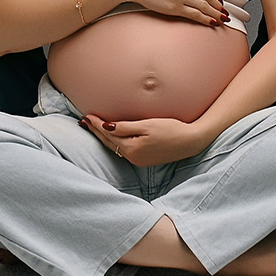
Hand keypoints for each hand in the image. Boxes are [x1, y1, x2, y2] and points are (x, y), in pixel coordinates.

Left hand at [81, 115, 209, 166]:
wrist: (190, 141)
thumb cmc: (171, 129)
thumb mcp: (147, 125)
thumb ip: (125, 127)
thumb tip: (106, 127)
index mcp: (131, 149)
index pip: (108, 134)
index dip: (96, 124)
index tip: (86, 115)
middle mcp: (133, 157)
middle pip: (109, 143)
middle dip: (96, 131)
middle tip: (84, 120)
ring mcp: (139, 160)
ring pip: (115, 147)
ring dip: (104, 137)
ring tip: (94, 128)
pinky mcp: (144, 159)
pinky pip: (124, 150)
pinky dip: (115, 142)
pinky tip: (113, 137)